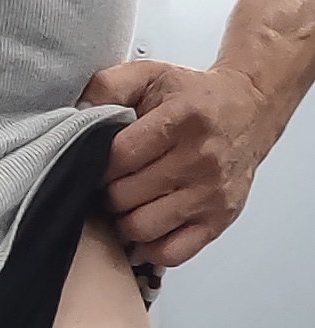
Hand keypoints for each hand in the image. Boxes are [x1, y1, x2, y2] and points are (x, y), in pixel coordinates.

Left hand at [81, 59, 275, 269]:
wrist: (250, 109)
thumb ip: (109, 86)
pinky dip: (150, 245)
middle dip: (108, 191)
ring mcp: (211, 195)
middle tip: (112, 182)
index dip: (98, 163)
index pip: (118, 158)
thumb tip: (79, 113)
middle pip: (125, 196)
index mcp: (183, 120)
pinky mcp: (218, 220)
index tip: (99, 160)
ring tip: (128, 201)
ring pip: (141, 228)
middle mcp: (200, 160)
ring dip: (124, 219)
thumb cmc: (196, 96)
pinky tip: (147, 224)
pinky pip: (171, 252)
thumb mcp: (151, 74)